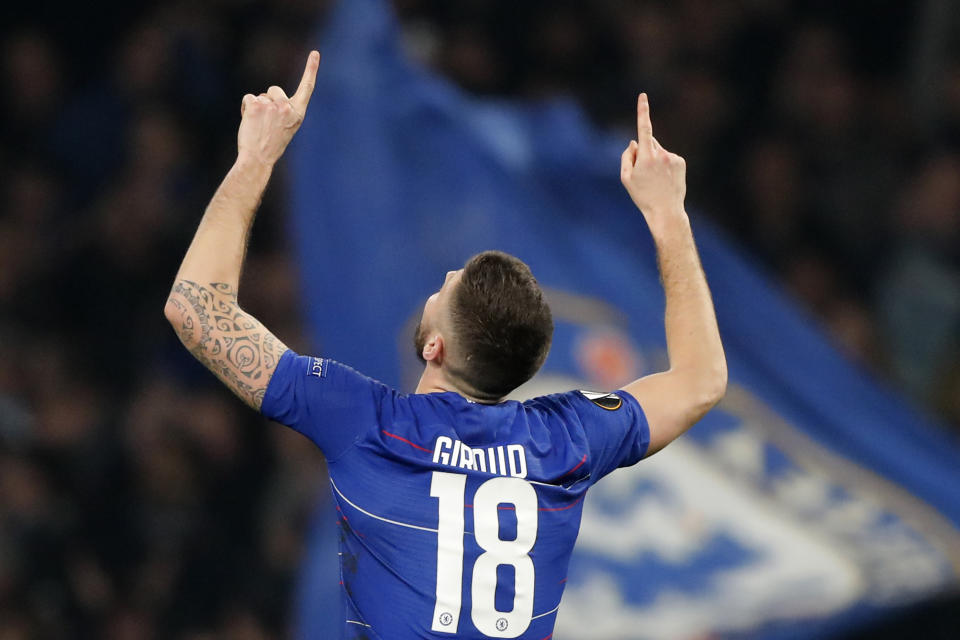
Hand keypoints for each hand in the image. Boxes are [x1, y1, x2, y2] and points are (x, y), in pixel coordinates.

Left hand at [237, 51, 319, 165]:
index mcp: (298, 114)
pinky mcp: (256, 105)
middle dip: (268, 100)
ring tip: (258, 126)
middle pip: (274, 90)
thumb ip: (285, 111)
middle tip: (266, 122)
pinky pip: (249, 98)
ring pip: (260, 96)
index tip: (315, 53)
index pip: (307, 88)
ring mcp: (272, 106)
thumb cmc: (272, 146)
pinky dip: (246, 108)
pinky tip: (249, 123)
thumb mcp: (288, 128)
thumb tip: (272, 98)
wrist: (258, 159)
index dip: (311, 69)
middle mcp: (287, 108)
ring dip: (256, 107)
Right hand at [620, 93, 686, 228]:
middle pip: (649, 143)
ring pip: (659, 151)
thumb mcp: (626, 178)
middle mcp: (661, 154)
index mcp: (646, 157)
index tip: (643, 96)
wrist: (665, 211)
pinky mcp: (681, 162)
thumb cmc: (642, 196)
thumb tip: (634, 141)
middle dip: (644, 152)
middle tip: (644, 175)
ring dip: (655, 159)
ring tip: (656, 180)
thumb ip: (627, 156)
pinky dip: (665, 165)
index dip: (643, 111)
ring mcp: (673, 157)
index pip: (644, 128)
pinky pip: (669, 157)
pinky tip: (665, 179)